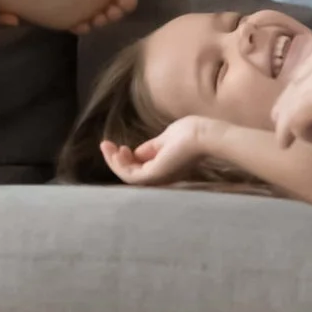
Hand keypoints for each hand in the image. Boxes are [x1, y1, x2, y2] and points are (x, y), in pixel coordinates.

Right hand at [99, 116, 218, 186]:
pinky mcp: (154, 176)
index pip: (141, 168)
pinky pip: (130, 175)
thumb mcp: (165, 139)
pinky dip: (119, 164)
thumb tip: (135, 153)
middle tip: (105, 145)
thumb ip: (151, 148)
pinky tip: (116, 151)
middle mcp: (161, 177)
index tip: (120, 146)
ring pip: (128, 176)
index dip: (127, 159)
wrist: (205, 136)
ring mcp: (158, 178)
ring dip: (114, 162)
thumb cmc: (192, 133)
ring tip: (106, 146)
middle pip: (132, 174)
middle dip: (116, 160)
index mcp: (165, 168)